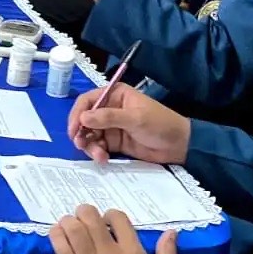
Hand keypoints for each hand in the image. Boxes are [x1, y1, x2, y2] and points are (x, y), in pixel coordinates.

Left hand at [54, 206, 180, 253]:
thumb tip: (170, 232)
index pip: (118, 219)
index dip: (110, 215)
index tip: (106, 221)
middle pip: (92, 220)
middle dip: (85, 213)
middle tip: (82, 216)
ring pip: (74, 233)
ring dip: (69, 222)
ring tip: (66, 222)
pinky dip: (57, 239)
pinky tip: (54, 233)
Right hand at [67, 82, 189, 164]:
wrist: (178, 145)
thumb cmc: (160, 124)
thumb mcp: (135, 118)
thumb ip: (109, 117)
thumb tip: (83, 118)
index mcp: (115, 95)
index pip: (88, 101)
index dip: (77, 114)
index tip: (74, 130)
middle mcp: (109, 108)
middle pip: (85, 119)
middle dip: (81, 132)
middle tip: (81, 145)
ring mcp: (111, 126)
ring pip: (90, 135)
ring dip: (90, 146)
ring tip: (98, 155)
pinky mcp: (114, 142)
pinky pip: (98, 146)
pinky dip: (97, 153)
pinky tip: (103, 159)